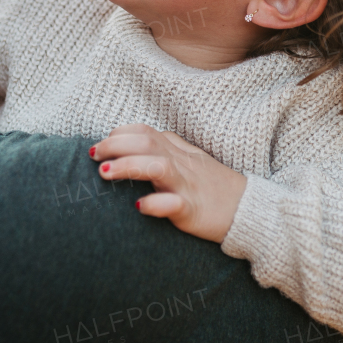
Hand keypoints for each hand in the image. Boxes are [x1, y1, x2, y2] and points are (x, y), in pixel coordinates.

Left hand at [90, 124, 246, 243]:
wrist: (249, 210)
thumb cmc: (216, 187)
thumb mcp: (193, 161)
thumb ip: (168, 149)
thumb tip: (138, 140)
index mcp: (179, 152)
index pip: (145, 132)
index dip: (119, 134)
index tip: (101, 145)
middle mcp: (182, 164)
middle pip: (146, 143)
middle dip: (114, 145)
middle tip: (93, 155)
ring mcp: (188, 186)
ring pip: (157, 166)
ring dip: (128, 166)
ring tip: (104, 173)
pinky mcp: (194, 211)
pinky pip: (174, 204)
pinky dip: (155, 204)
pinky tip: (139, 207)